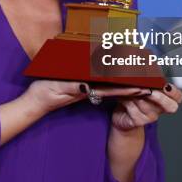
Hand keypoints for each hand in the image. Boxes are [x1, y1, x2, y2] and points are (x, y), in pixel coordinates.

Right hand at [24, 80, 143, 113]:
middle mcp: (87, 91)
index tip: (143, 86)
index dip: (127, 88)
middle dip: (130, 86)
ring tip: (139, 80)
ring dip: (123, 83)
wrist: (33, 103)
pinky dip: (110, 81)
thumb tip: (86, 85)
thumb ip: (71, 87)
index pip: (110, 90)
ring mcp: (84, 90)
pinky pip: (98, 84)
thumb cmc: (43, 94)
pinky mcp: (79, 88)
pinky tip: (115, 78)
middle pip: (113, 88)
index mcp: (85, 91)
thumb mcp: (56, 88)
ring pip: (107, 86)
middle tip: (148, 82)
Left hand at [110, 83, 181, 131]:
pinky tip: (123, 96)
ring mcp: (150, 117)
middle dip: (160, 97)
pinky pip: (134, 110)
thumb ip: (148, 79)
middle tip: (149, 90)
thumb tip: (147, 65)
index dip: (174, 92)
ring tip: (129, 88)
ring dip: (137, 95)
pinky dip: (127, 101)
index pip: (178, 97)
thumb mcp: (143, 85)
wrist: (123, 115)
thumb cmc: (134, 97)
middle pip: (171, 107)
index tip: (166, 86)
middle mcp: (160, 109)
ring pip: (147, 105)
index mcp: (165, 99)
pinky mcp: (139, 121)